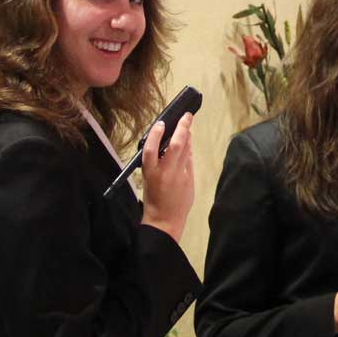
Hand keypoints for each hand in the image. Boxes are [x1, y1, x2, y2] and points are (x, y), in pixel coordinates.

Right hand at [138, 113, 194, 242]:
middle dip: (183, 128)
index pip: (151, 149)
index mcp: (150, 173)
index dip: (156, 135)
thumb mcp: (147, 178)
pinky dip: (189, 151)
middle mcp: (166, 173)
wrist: (165, 220)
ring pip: (186, 151)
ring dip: (187, 137)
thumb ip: (155, 161)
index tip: (160, 123)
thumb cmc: (153, 198)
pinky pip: (190, 161)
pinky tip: (188, 145)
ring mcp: (180, 177)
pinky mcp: (190, 181)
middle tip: (187, 116)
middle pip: (175, 146)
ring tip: (187, 127)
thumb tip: (165, 143)